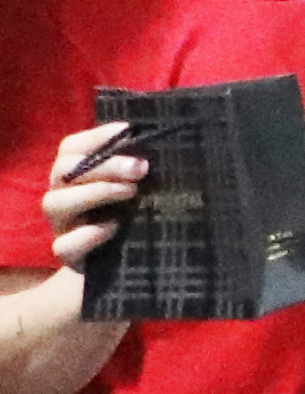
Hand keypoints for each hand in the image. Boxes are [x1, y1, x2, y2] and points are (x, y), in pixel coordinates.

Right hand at [39, 121, 141, 269]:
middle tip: (140, 168)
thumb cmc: (129, 215)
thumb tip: (160, 144)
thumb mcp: (134, 188)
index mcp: (73, 175)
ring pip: (55, 203)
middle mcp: (61, 195)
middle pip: (63, 170)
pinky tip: (112, 227)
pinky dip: (88, 235)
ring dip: (95, 192)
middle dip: (103, 165)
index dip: (96, 137)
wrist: (121, 262)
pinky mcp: (66, 254)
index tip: (128, 130)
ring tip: (130, 192)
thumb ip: (136, 169)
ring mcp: (61, 225)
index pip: (71, 147)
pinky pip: (63, 245)